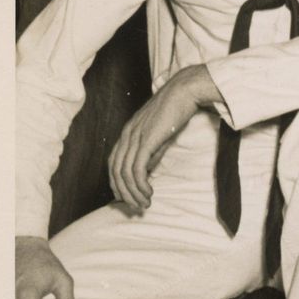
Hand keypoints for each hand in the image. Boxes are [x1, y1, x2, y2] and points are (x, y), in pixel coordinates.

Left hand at [108, 78, 202, 215]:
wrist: (185, 91)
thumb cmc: (176, 110)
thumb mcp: (159, 133)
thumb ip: (150, 150)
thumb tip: (146, 170)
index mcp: (127, 133)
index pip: (113, 163)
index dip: (117, 183)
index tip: (127, 197)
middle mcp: (126, 136)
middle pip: (116, 172)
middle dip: (124, 193)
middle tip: (136, 207)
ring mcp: (134, 138)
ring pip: (125, 174)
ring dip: (133, 193)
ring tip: (145, 204)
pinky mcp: (146, 141)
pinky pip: (137, 169)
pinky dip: (140, 185)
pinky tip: (149, 192)